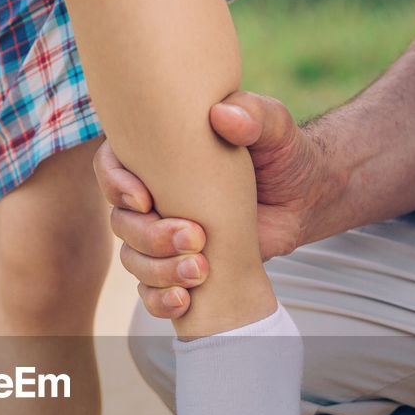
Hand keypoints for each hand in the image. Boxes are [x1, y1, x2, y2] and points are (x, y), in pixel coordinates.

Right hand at [94, 91, 335, 318]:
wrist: (303, 199)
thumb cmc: (282, 154)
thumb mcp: (273, 126)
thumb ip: (253, 114)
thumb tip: (223, 115)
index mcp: (159, 155)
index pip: (111, 166)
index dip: (115, 184)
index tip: (145, 198)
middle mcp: (154, 196)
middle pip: (121, 222)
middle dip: (150, 236)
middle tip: (194, 238)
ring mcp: (164, 235)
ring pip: (134, 260)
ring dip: (159, 271)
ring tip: (200, 271)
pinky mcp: (181, 267)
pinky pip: (152, 292)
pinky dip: (161, 301)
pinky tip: (185, 300)